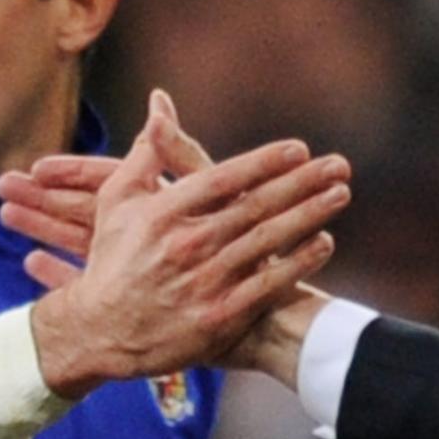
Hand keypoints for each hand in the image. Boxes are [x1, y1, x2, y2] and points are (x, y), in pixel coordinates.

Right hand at [3, 91, 346, 390]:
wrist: (98, 332)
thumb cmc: (112, 261)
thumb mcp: (116, 202)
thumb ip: (145, 153)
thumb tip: (159, 105)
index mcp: (163, 213)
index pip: (223, 180)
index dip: (264, 162)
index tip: (298, 149)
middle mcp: (186, 245)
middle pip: (254, 207)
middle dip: (301, 183)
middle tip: (338, 165)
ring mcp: (204, 282)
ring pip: (266, 242)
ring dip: (308, 215)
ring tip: (339, 194)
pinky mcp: (217, 317)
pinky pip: (267, 285)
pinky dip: (297, 263)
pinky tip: (323, 244)